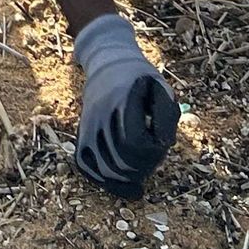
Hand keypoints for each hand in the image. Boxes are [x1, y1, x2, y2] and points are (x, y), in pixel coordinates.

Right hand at [72, 13, 178, 197]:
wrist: (107, 62)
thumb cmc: (140, 78)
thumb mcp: (161, 87)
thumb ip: (167, 113)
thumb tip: (165, 144)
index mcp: (121, 99)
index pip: (135, 142)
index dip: (153, 154)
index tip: (161, 147)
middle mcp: (100, 113)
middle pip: (120, 160)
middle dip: (141, 169)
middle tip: (153, 163)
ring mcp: (88, 125)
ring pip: (103, 168)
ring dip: (125, 180)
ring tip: (140, 178)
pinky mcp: (82, 133)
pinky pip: (85, 166)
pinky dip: (102, 181)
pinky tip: (121, 185)